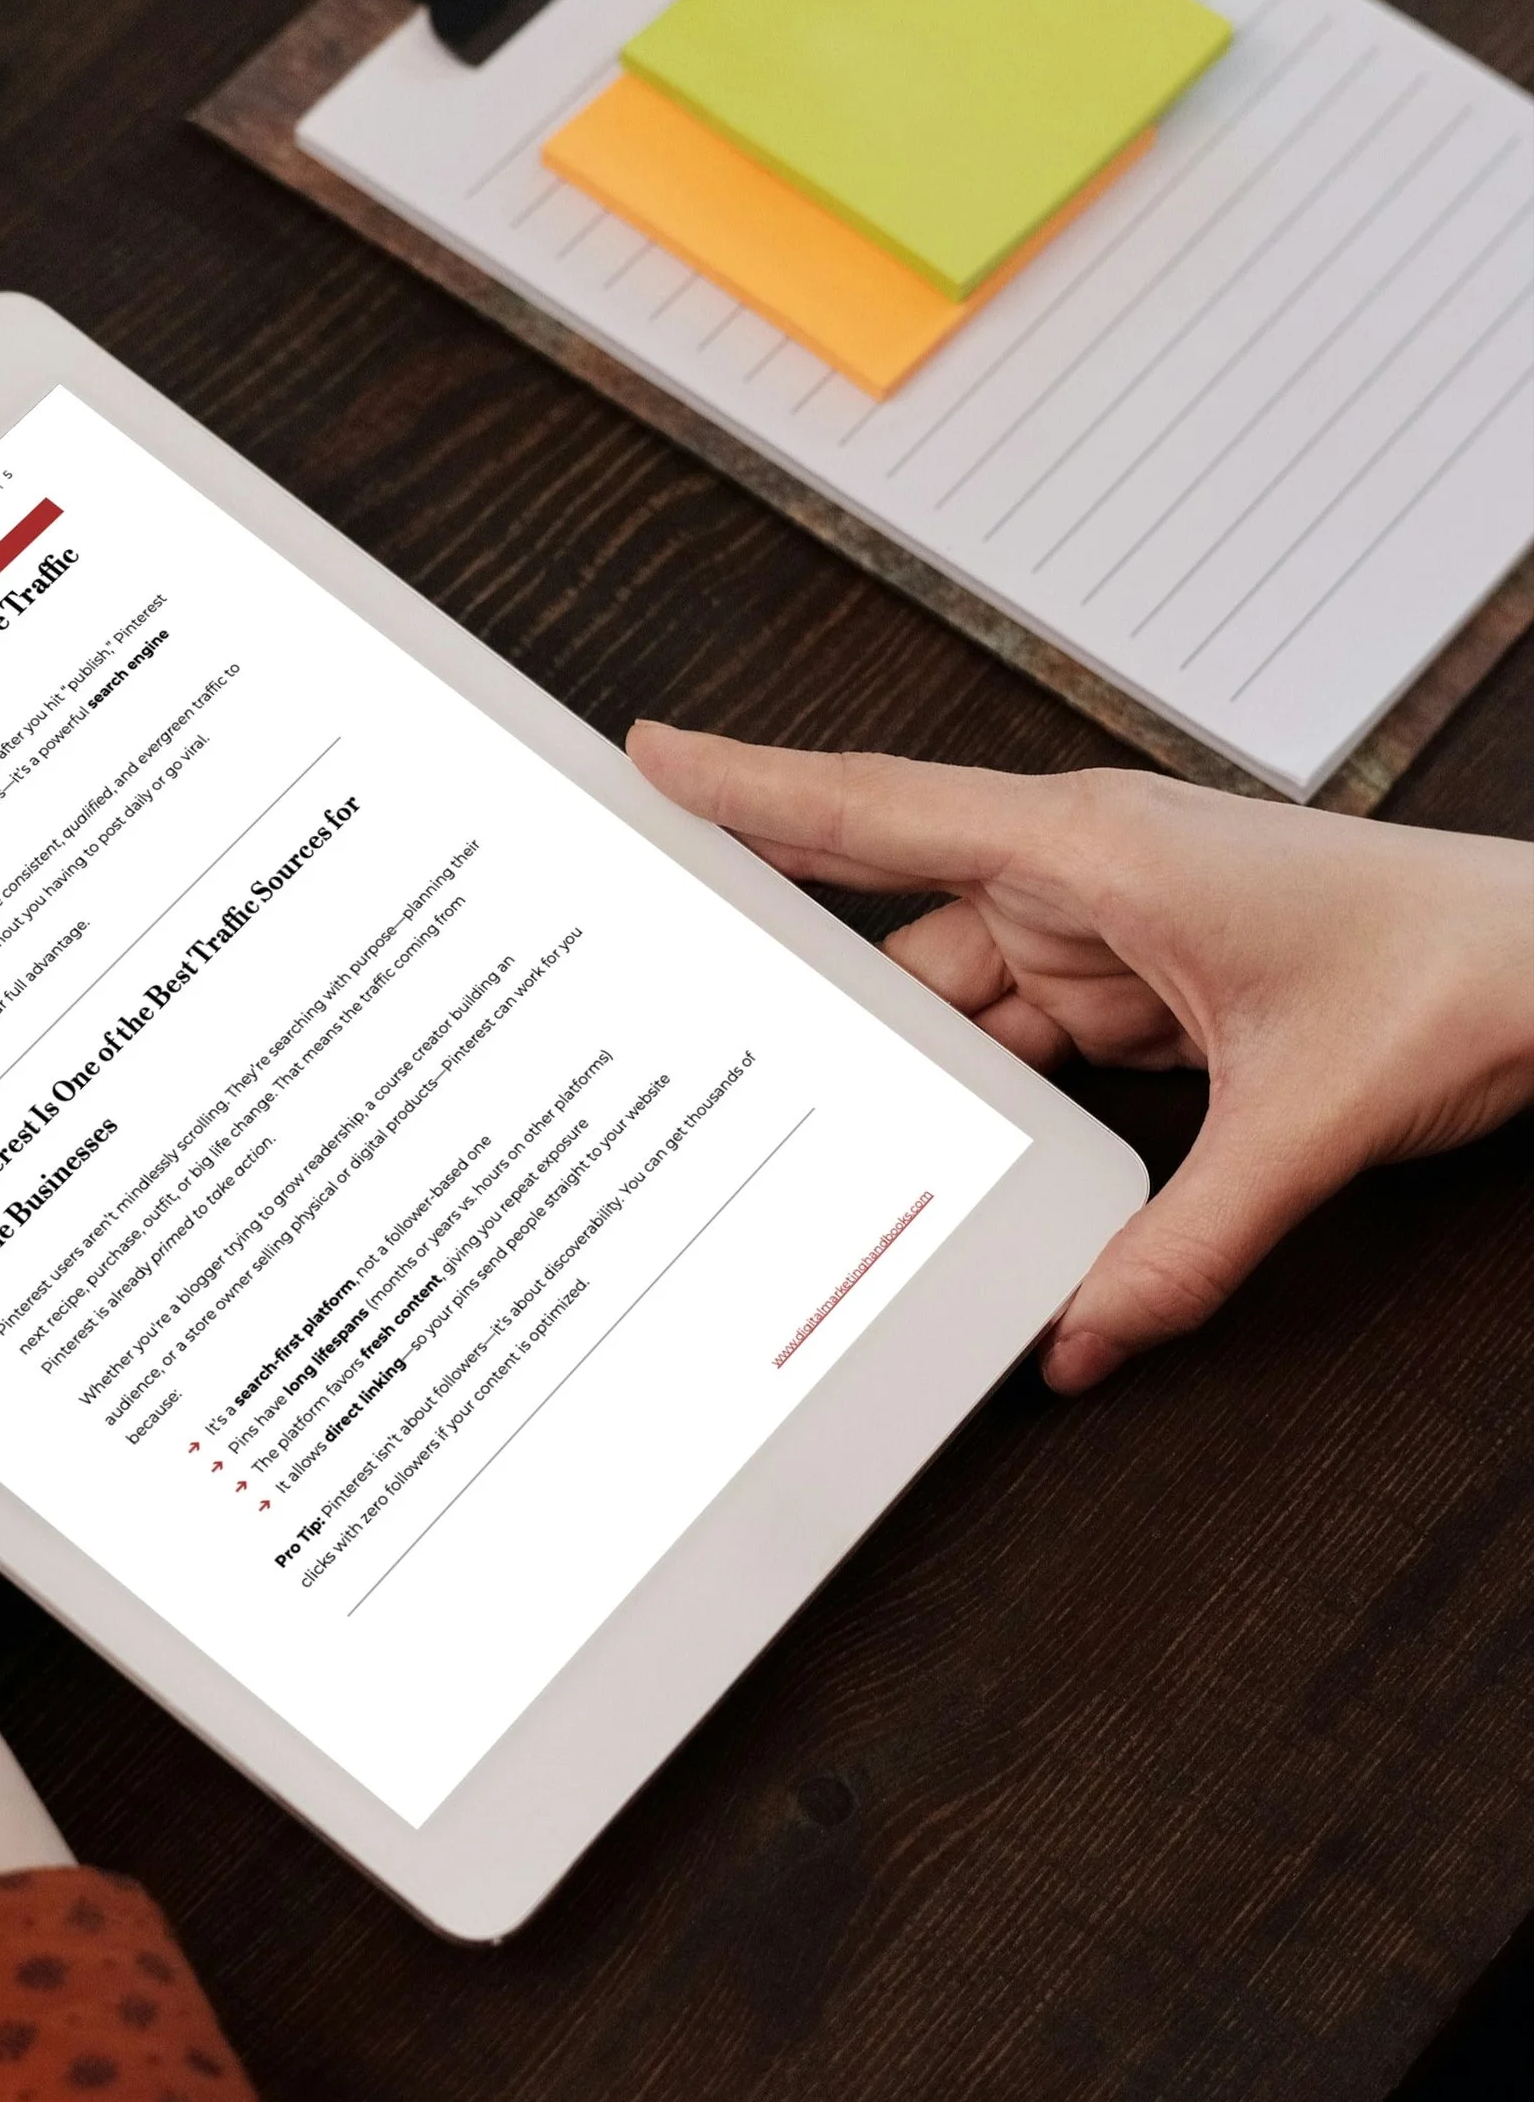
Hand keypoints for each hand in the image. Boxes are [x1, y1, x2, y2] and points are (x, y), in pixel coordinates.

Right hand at [625, 731, 1533, 1391]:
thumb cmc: (1463, 967)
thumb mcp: (1311, 1119)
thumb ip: (1190, 1241)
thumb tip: (1086, 1338)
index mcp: (1099, 847)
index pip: (883, 812)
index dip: (753, 790)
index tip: (648, 763)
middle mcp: (1086, 877)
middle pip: (896, 931)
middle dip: (797, 975)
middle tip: (674, 995)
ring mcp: (1109, 935)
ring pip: (954, 1007)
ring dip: (901, 1073)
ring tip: (799, 1131)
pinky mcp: (1141, 993)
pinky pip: (1023, 1050)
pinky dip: (984, 1107)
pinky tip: (941, 1161)